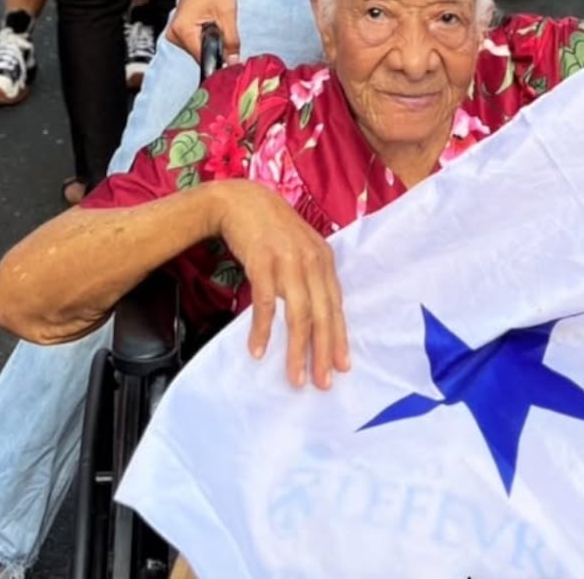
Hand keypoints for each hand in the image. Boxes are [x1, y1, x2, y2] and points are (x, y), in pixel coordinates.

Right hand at [167, 0, 240, 62]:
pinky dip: (206, 35)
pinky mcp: (180, 30)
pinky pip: (195, 41)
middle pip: (200, 55)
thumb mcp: (227, 14)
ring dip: (210, 40)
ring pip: (198, 49)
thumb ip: (231, 41)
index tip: (229, 52)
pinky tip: (209, 21)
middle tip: (220, 25)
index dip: (219, 57)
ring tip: (214, 20)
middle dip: (215, 46)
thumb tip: (233, 62)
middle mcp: (174, 34)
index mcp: (182, 31)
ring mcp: (175, 32)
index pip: (202, 58)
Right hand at [214, 182, 350, 390]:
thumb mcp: (301, 246)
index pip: (336, 305)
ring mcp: (287, 261)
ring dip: (297, 350)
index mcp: (324, 258)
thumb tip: (318, 313)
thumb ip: (312, 274)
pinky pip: (266, 303)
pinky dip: (263, 329)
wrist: (241, 200)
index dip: (339, 337)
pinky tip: (258, 350)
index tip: (342, 366)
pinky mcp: (263, 262)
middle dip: (323, 352)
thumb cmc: (271, 227)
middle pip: (322, 314)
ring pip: (298, 314)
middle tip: (322, 383)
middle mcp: (311, 261)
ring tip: (295, 378)